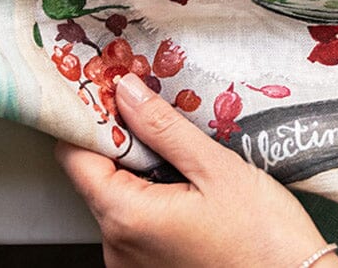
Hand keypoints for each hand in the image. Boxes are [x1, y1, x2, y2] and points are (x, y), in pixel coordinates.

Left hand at [56, 73, 337, 267]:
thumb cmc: (262, 237)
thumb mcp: (216, 168)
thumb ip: (164, 128)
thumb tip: (126, 90)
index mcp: (127, 219)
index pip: (75, 158)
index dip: (89, 119)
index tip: (110, 88)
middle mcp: (118, 248)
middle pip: (96, 177)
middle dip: (121, 139)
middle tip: (154, 107)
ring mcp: (132, 265)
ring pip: (117, 198)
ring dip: (140, 168)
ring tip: (180, 150)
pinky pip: (136, 221)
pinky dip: (152, 195)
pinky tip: (186, 183)